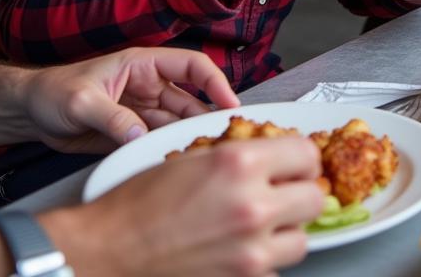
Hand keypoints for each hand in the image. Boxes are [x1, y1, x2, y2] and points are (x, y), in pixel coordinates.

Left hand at [24, 47, 239, 153]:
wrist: (27, 114)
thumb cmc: (52, 93)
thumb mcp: (81, 101)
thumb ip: (112, 117)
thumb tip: (140, 136)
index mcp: (144, 64)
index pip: (192, 66)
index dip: (215, 82)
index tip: (230, 104)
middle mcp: (150, 86)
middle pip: (190, 99)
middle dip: (207, 117)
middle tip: (223, 139)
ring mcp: (142, 111)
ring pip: (176, 124)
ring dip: (188, 138)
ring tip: (203, 156)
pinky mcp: (132, 133)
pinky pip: (157, 142)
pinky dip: (167, 152)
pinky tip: (176, 164)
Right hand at [63, 135, 322, 276]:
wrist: (107, 250)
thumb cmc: (141, 201)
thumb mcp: (197, 157)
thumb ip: (244, 156)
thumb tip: (277, 158)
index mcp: (241, 163)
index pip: (307, 155)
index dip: (301, 158)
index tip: (294, 164)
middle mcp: (253, 206)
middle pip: (314, 198)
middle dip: (300, 193)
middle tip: (283, 193)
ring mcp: (250, 252)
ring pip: (302, 240)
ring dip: (287, 231)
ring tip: (264, 225)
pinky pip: (275, 270)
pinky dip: (265, 261)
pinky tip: (242, 250)